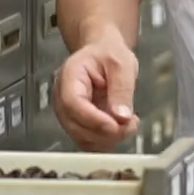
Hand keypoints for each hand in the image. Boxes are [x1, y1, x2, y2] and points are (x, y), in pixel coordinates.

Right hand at [55, 29, 140, 150]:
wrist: (103, 53)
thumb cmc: (109, 54)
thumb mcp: (122, 64)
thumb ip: (122, 89)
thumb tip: (121, 117)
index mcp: (70, 75)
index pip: (73, 103)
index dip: (93, 119)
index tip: (114, 126)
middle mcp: (63, 97)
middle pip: (75, 125)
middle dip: (104, 132)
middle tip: (130, 125)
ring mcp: (69, 113)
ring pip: (81, 138)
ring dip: (107, 139)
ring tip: (129, 125)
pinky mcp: (78, 123)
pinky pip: (88, 141)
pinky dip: (106, 141)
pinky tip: (121, 129)